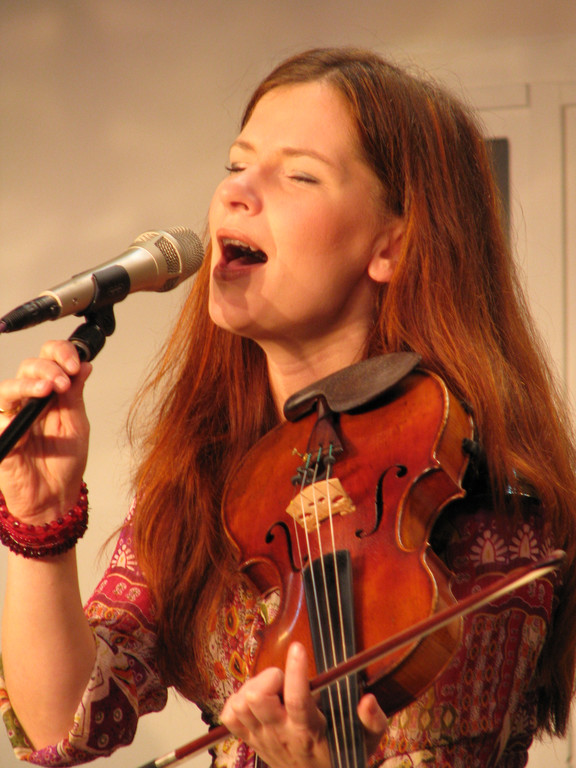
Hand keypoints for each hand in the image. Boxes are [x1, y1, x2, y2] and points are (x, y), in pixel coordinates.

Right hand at [0, 339, 91, 522]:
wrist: (56, 497)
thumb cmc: (66, 462)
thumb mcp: (77, 425)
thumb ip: (76, 395)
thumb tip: (85, 365)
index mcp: (50, 393)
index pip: (49, 359)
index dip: (60, 354)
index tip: (76, 364)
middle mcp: (29, 401)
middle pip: (28, 367)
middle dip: (48, 368)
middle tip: (64, 381)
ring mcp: (11, 418)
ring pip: (8, 388)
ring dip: (28, 384)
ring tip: (48, 388)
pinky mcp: (1, 437)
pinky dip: (10, 417)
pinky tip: (23, 418)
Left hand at [220, 642, 388, 767]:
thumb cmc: (341, 753)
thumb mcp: (365, 741)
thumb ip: (372, 721)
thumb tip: (368, 699)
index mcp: (308, 731)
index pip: (297, 700)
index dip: (295, 671)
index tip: (299, 648)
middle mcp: (280, 734)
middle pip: (257, 698)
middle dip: (270, 677)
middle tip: (284, 680)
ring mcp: (261, 737)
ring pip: (242, 703)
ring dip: (254, 687)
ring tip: (272, 689)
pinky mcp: (249, 739)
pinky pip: (229, 716)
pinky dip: (238, 701)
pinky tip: (255, 700)